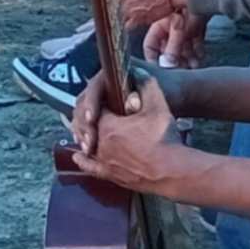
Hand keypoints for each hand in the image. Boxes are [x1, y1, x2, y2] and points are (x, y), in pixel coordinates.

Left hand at [68, 70, 179, 191]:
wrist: (172, 171)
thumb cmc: (164, 139)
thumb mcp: (158, 107)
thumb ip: (147, 86)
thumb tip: (138, 73)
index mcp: (108, 125)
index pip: (97, 107)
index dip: (103, 101)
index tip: (111, 99)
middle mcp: (100, 144)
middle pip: (89, 126)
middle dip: (93, 117)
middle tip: (101, 112)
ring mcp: (103, 161)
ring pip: (87, 145)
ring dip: (87, 136)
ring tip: (89, 130)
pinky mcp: (109, 175)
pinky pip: (90, 167)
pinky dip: (83, 161)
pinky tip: (78, 157)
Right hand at [143, 12, 204, 67]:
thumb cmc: (186, 7)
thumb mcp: (178, 29)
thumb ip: (173, 48)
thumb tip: (168, 65)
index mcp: (158, 27)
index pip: (150, 47)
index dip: (153, 59)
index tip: (161, 71)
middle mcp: (169, 29)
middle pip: (169, 50)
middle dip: (176, 61)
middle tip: (183, 70)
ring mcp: (182, 28)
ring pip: (183, 48)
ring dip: (188, 58)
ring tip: (195, 66)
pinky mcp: (195, 27)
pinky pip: (194, 42)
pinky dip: (197, 50)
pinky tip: (201, 56)